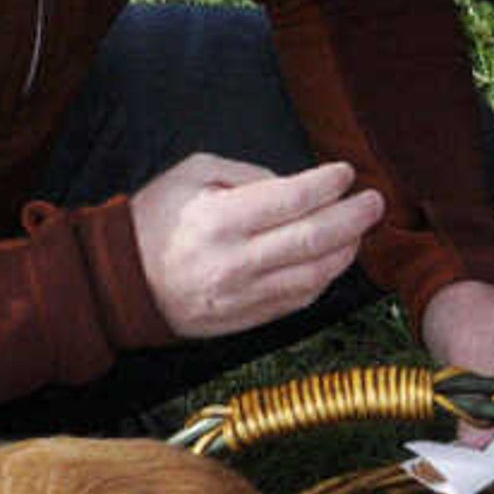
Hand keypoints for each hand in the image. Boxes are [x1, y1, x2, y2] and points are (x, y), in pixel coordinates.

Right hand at [126, 153, 384, 338]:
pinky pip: (298, 300)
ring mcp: (241, 296)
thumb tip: (295, 185)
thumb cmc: (155, 219)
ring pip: (314, 276)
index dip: (328, 185)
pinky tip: (333, 259)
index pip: (292, 199)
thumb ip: (248, 173)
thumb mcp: (192, 174)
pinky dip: (324, 279)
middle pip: (314, 240)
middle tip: (374, 201)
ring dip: (346, 252)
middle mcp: (234, 262)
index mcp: (219, 219)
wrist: (119, 282)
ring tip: (359, 230)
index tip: (346, 173)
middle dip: (354, 218)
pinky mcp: (244, 320)